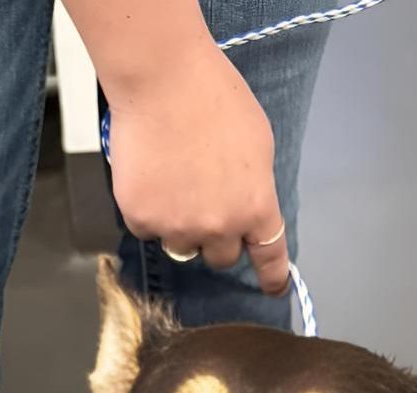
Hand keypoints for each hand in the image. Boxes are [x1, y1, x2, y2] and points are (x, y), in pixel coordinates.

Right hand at [106, 41, 289, 294]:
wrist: (161, 79)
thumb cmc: (213, 96)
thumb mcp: (257, 143)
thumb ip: (254, 186)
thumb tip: (246, 207)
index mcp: (255, 207)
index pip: (270, 258)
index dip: (272, 277)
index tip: (273, 289)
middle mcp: (220, 227)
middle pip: (221, 258)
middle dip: (215, 237)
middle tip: (202, 198)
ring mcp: (178, 227)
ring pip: (182, 246)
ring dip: (179, 224)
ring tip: (172, 177)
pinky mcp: (142, 220)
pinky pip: (147, 229)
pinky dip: (147, 209)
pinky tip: (149, 173)